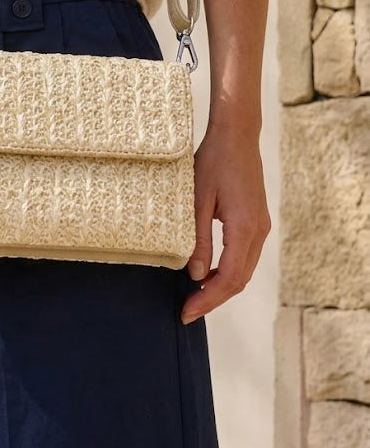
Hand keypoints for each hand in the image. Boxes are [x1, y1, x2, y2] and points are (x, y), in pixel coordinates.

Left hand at [180, 119, 270, 323]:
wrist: (237, 135)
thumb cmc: (214, 161)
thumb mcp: (197, 199)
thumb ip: (197, 238)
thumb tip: (195, 275)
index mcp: (245, 228)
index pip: (229, 279)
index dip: (208, 300)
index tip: (186, 313)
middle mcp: (258, 231)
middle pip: (239, 280)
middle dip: (214, 299)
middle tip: (187, 311)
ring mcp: (261, 226)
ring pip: (244, 270)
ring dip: (222, 286)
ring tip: (194, 295)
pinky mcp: (257, 219)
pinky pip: (245, 256)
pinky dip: (228, 270)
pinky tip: (209, 271)